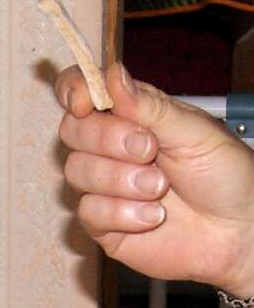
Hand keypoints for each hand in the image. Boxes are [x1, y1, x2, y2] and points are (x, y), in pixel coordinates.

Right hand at [58, 60, 253, 296]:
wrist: (236, 231)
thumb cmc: (225, 176)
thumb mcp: (195, 131)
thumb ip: (151, 107)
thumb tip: (114, 76)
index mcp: (133, 114)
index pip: (83, 91)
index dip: (74, 91)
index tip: (86, 103)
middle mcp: (111, 148)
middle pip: (72, 131)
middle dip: (108, 139)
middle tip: (150, 150)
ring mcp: (104, 186)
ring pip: (78, 172)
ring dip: (122, 180)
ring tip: (160, 188)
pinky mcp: (103, 224)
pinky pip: (89, 212)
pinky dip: (124, 213)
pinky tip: (154, 216)